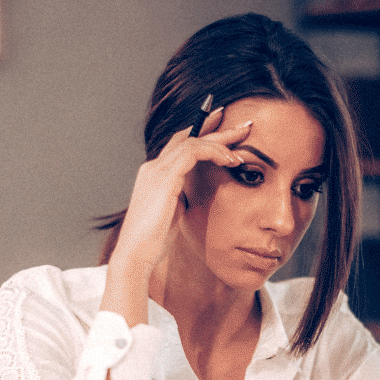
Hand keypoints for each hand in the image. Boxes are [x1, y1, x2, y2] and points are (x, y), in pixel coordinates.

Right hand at [109, 108, 251, 276]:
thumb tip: (194, 194)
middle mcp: (154, 167)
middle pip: (187, 137)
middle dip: (216, 128)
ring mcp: (157, 169)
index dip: (203, 134)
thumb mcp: (173, 213)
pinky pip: (193, 151)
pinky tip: (230, 161)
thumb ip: (181, 198)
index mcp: (155, 175)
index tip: (225, 131)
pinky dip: (214, 152)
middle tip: (244, 125)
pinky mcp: (164, 176)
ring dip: (220, 143)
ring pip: (192, 141)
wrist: (136, 253)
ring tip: (241, 153)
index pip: (180, 145)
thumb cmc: (154, 241)